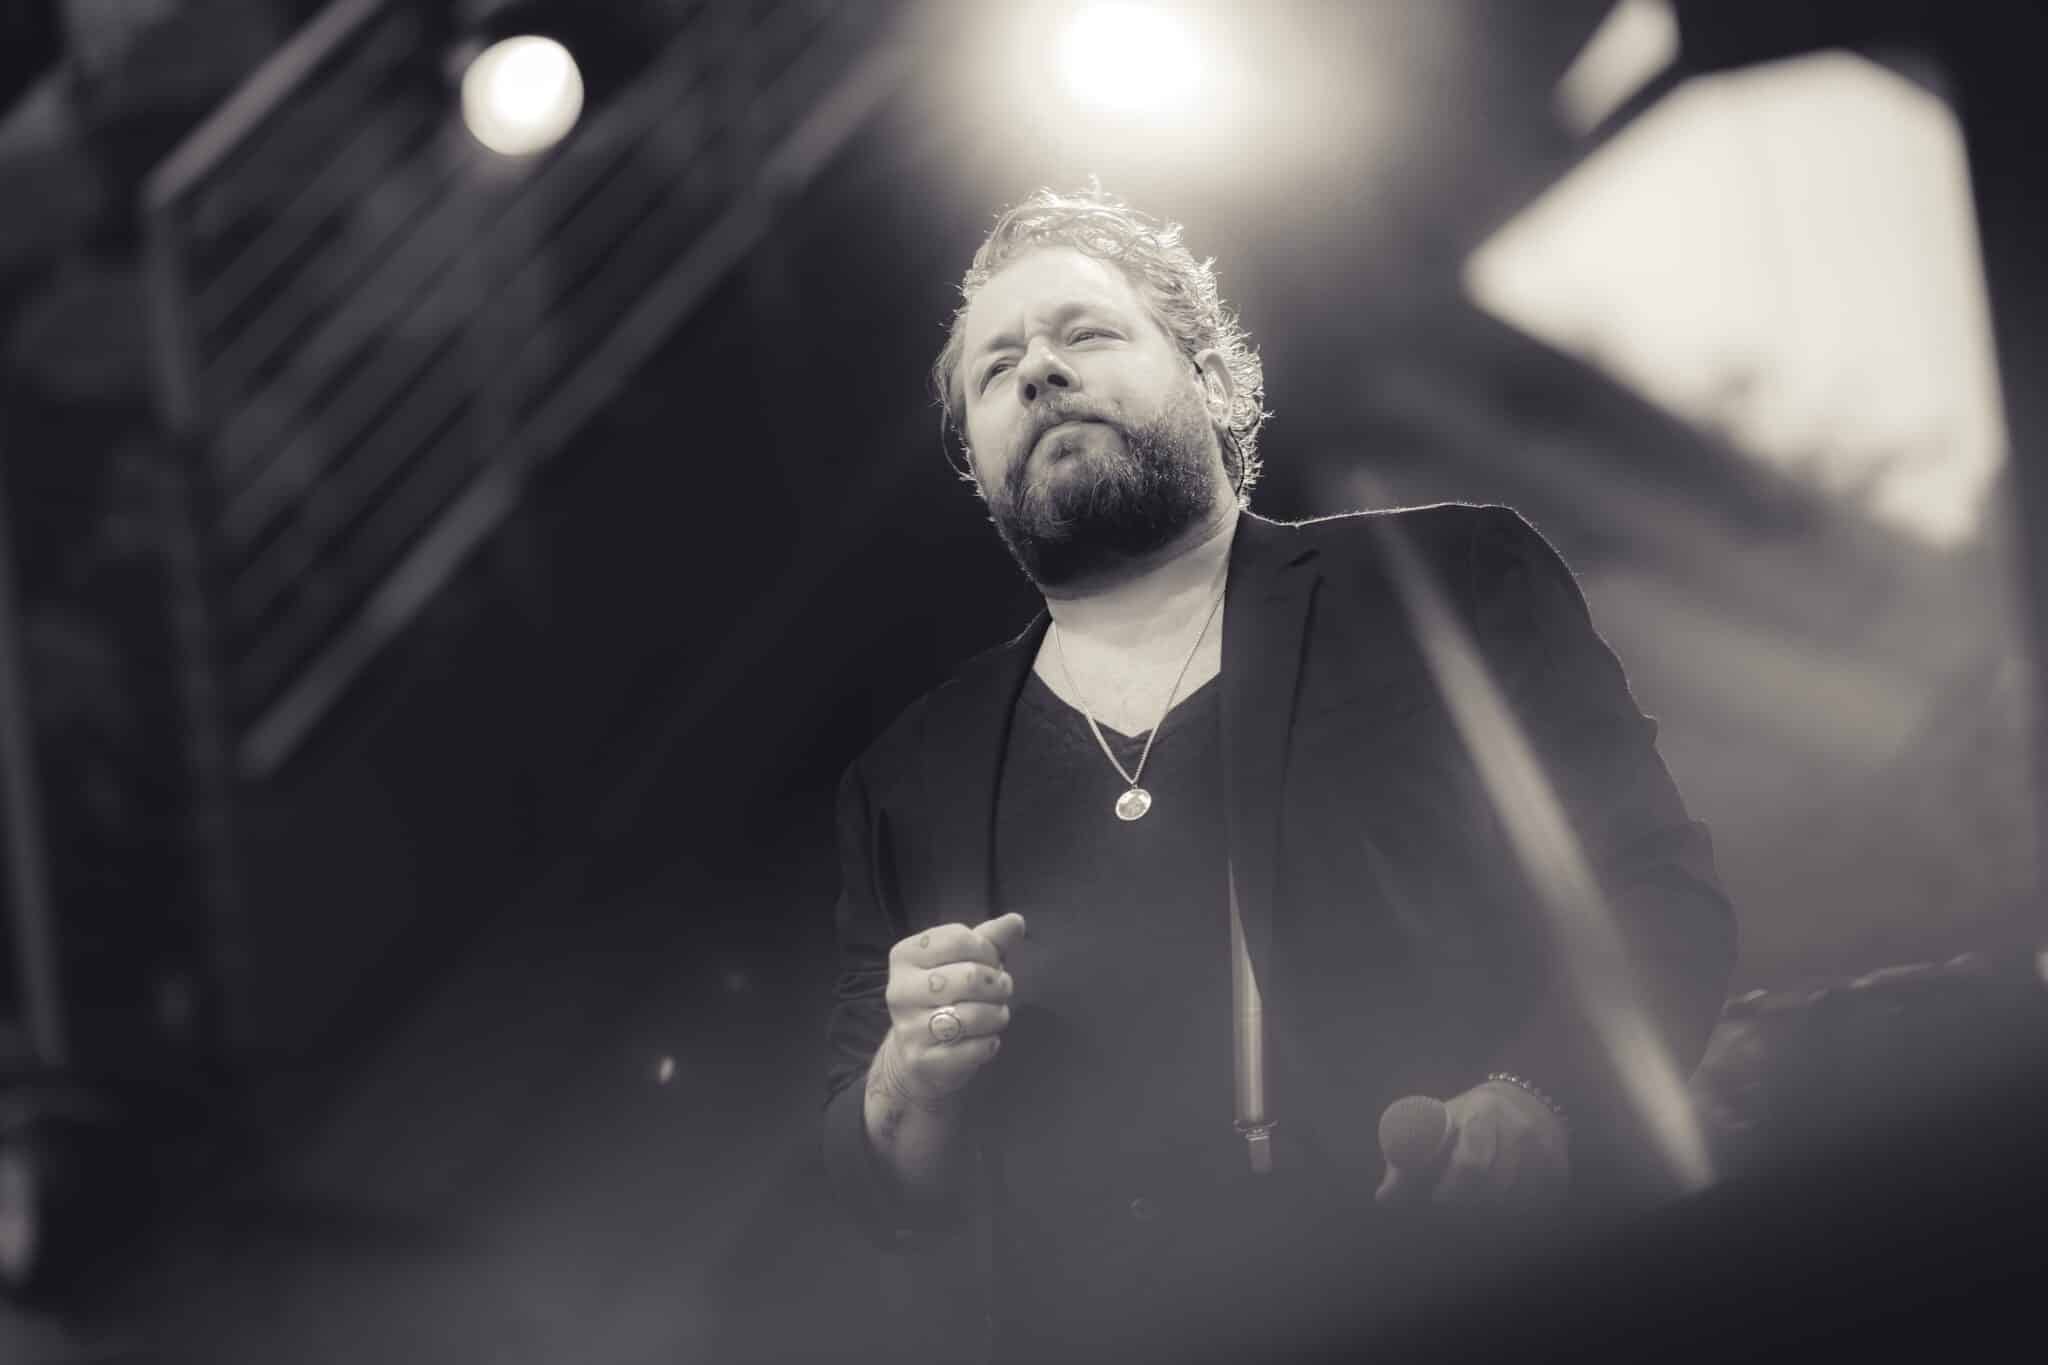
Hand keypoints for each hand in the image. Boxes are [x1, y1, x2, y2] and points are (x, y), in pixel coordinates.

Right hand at [873, 913, 1026, 1109]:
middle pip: (970, 977)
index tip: (989, 962)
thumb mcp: (964, 961)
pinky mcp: (923, 1060)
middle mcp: (900, 990)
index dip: (987, 951)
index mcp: (905, 955)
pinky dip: (989, 1043)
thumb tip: (1016, 921)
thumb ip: (990, 940)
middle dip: (998, 984)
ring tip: (995, 1014)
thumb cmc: (946, 997)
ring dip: (997, 1015)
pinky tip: (983, 1040)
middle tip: (1000, 990)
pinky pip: (975, 1048)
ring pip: (974, 1015)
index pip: (959, 939)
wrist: (916, 1056)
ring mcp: (909, 1027)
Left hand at [1374, 1079, 1568, 1210]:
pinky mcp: (1559, 1171)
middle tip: (1455, 1208)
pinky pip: (1536, 1209)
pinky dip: (1517, 1213)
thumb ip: (1408, 1161)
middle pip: (1493, 1189)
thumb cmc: (1465, 1120)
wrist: (1522, 1101)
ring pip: (1515, 1203)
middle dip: (1469, 1205)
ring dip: (1492, 1212)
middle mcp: (1518, 1130)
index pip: (1471, 1164)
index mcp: (1481, 1114)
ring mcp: (1543, 1151)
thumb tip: (1384, 1199)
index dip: (1452, 1192)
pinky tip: (1506, 1201)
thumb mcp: (1435, 1126)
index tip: (1439, 1199)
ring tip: (1478, 1203)